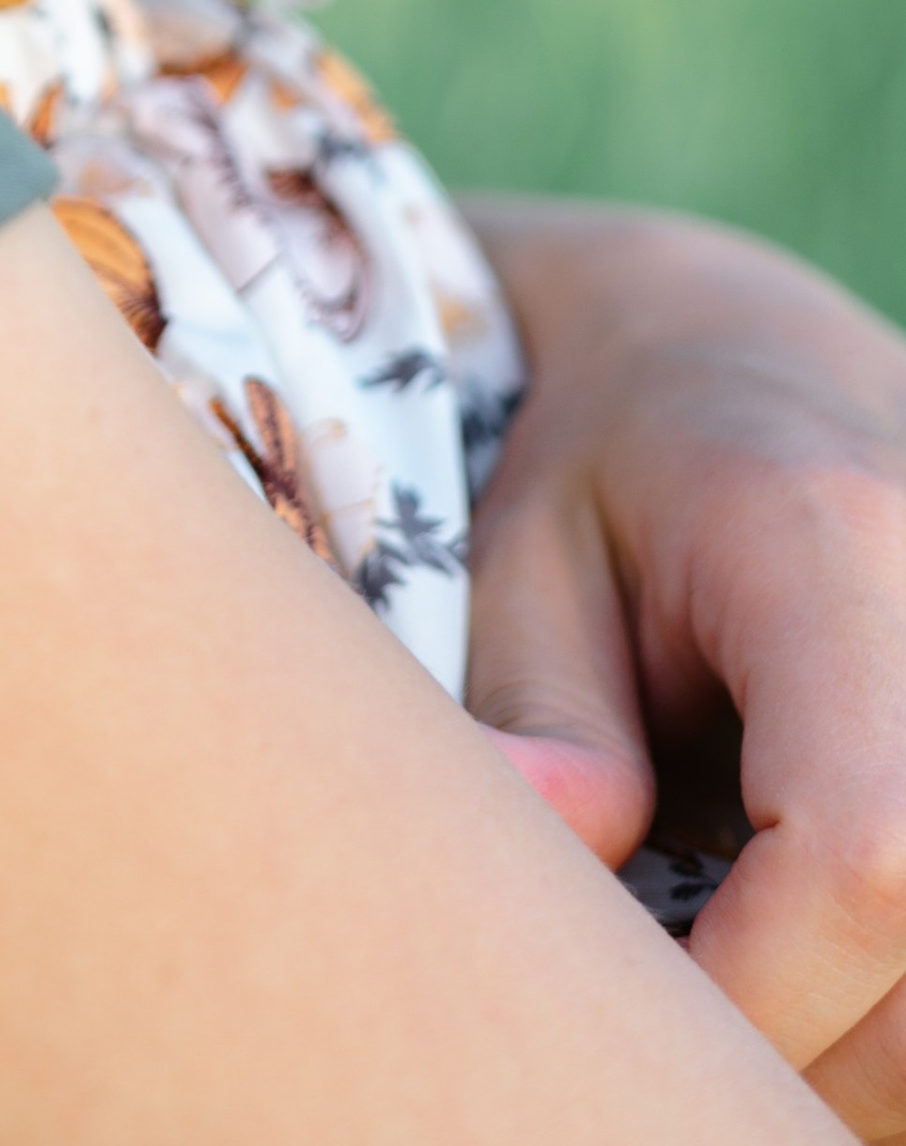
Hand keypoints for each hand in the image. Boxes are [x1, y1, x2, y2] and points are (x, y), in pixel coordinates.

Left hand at [465, 194, 905, 1133]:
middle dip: (799, 1038)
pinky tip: (803, 945)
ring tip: (730, 959)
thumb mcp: (528, 549)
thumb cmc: (614, 463)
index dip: (759, 988)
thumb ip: (541, 711)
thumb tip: (545, 864)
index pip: (862, 858)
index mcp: (828, 542)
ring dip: (858, 1039)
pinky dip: (895, 997)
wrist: (743, 358)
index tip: (628, 1011)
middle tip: (658, 1004)